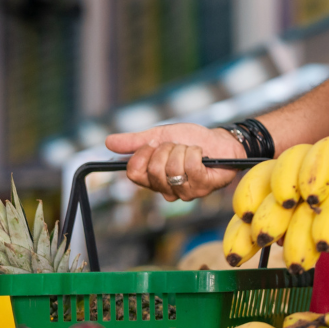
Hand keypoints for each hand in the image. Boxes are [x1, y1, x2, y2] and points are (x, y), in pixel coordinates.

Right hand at [105, 123, 245, 201]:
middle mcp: (167, 190)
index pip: (134, 173)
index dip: (142, 154)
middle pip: (153, 170)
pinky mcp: (203, 188)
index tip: (154, 142)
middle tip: (178, 146)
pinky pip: (191, 167)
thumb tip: (108, 142)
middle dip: (167, 149)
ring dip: (183, 150)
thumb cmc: (192, 139)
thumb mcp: (161, 135)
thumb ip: (135, 141)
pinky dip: (196, 153)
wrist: (221, 140)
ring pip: (173, 168)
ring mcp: (185, 192)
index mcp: (153, 179)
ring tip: (192, 149)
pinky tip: (201, 153)